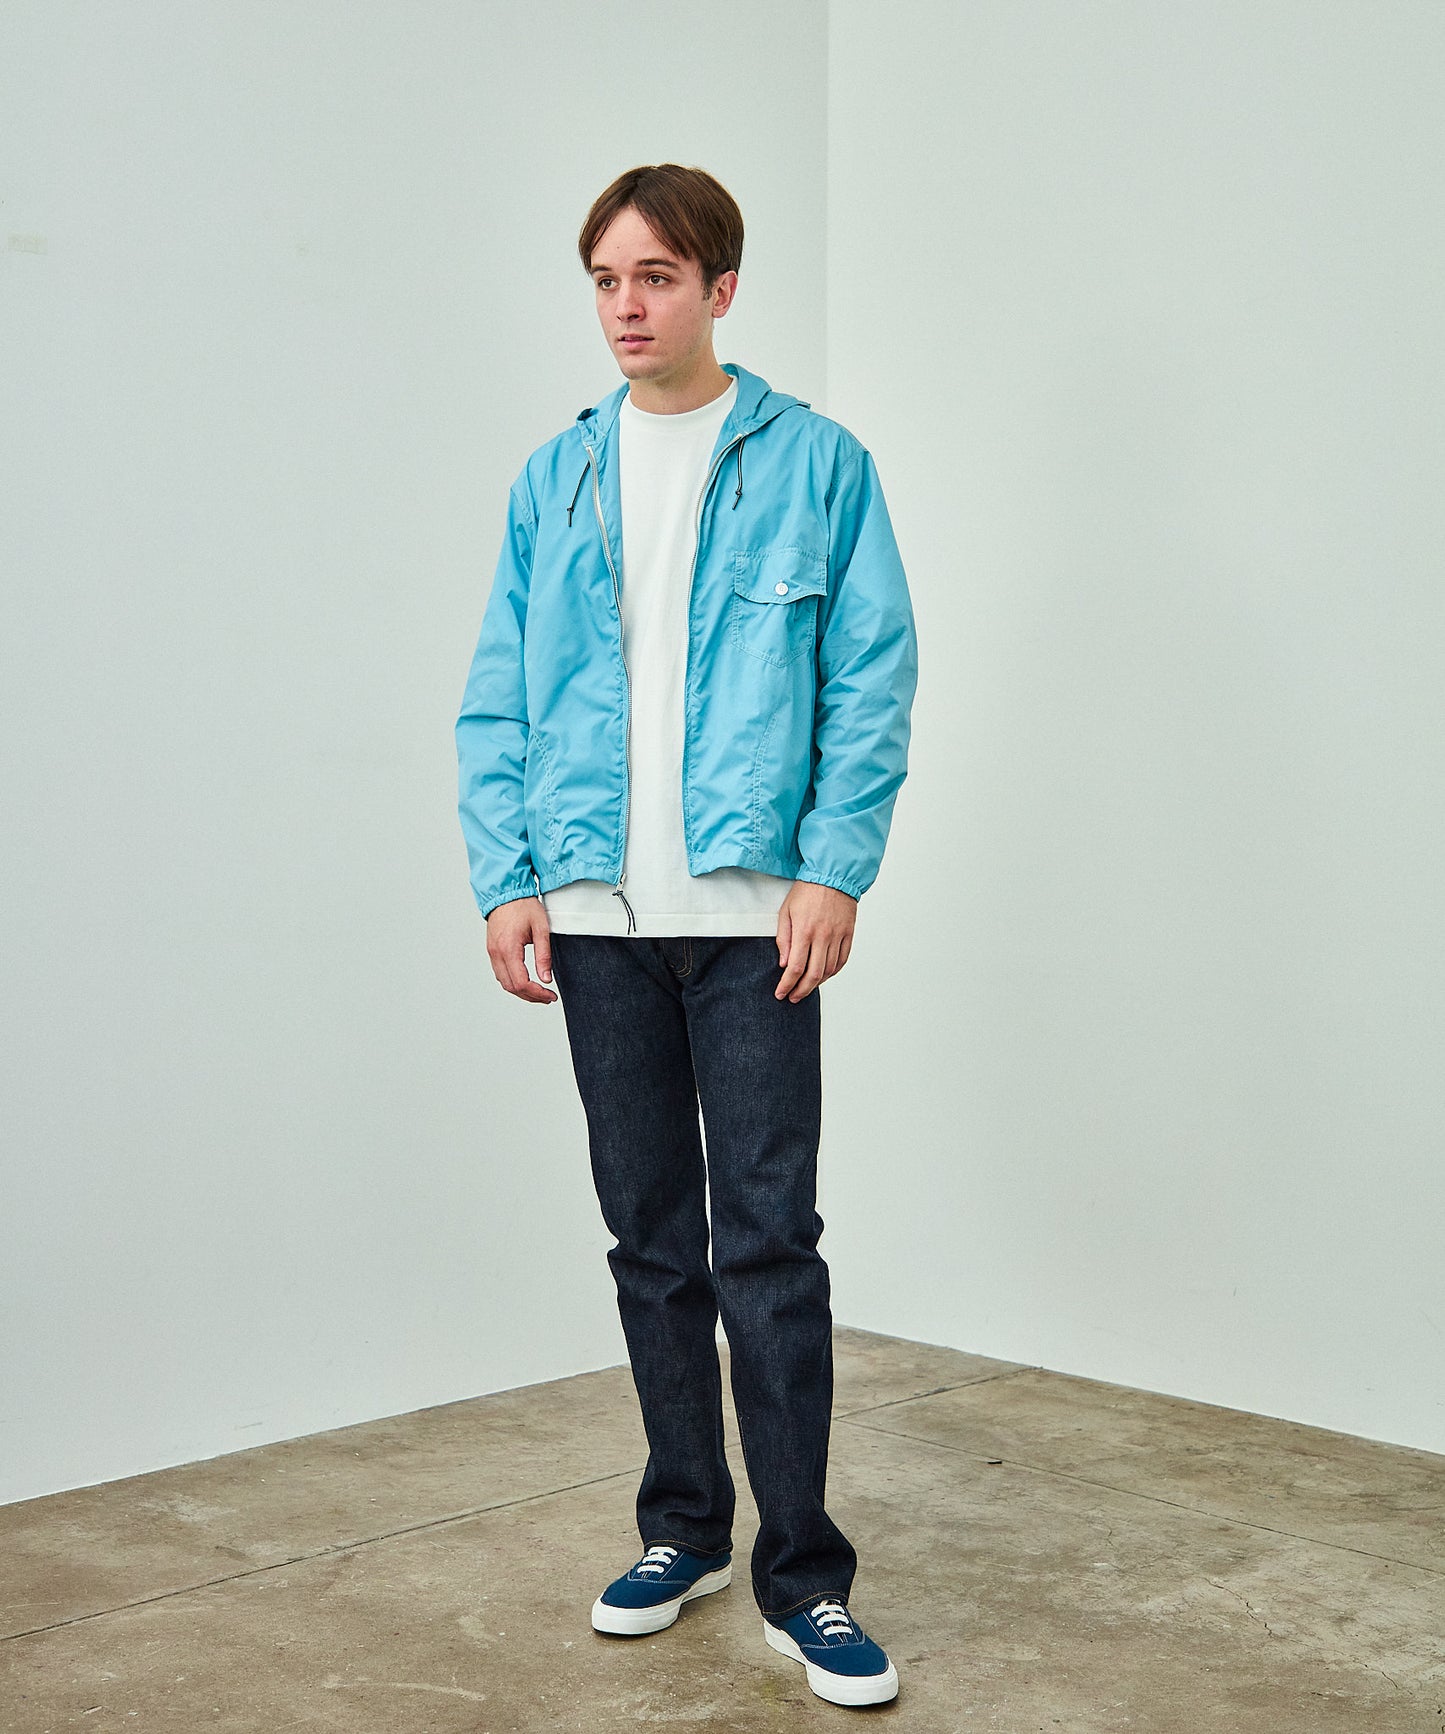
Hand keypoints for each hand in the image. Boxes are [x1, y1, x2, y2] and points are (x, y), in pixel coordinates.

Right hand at [486, 895, 557, 1003]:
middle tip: (547, 997)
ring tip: (538, 992)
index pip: (521, 983)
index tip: (550, 996)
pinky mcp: (491, 950)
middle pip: (511, 987)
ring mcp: (492, 952)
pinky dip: (512, 982)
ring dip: (521, 991)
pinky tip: (525, 981)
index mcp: (508, 948)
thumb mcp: (541, 929)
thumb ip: (544, 956)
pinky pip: (500, 973)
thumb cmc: (523, 906)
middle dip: (530, 996)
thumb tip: (546, 978)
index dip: (537, 994)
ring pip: (504, 983)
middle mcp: (496, 953)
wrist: (506, 893)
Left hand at [775, 882, 855, 1000]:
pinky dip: (833, 972)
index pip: (795, 967)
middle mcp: (823, 936)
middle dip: (801, 991)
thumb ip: (783, 939)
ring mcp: (838, 936)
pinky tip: (824, 975)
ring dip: (817, 983)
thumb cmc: (807, 891)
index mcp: (805, 930)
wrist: (833, 875)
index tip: (781, 993)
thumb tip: (784, 964)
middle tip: (793, 997)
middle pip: (814, 974)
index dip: (787, 985)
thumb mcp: (786, 911)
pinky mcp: (848, 934)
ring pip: (829, 970)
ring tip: (806, 988)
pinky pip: (842, 960)